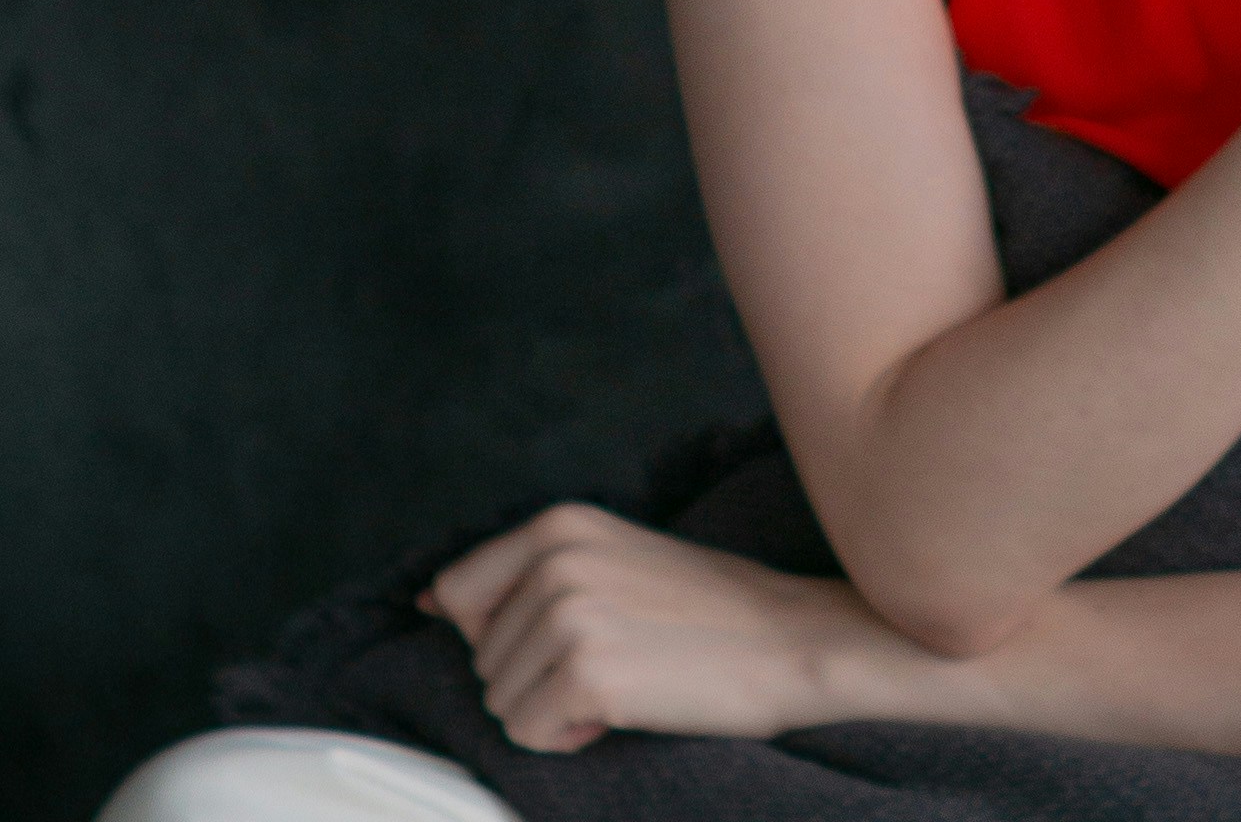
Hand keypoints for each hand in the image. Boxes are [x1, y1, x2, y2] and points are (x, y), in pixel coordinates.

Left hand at [418, 500, 890, 751]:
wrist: (789, 639)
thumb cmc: (704, 610)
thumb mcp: (610, 560)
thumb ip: (525, 574)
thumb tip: (430, 600)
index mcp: (557, 524)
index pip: (456, 592)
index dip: (500, 636)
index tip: (556, 642)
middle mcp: (553, 559)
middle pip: (480, 659)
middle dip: (535, 676)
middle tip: (616, 657)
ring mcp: (567, 614)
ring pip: (500, 701)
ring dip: (552, 708)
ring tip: (624, 678)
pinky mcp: (585, 672)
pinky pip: (527, 732)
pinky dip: (569, 735)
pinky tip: (624, 706)